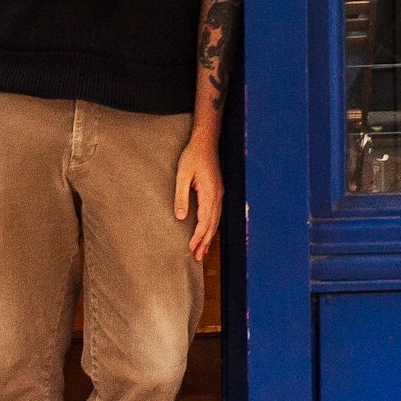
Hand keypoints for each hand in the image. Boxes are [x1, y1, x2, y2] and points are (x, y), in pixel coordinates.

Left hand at [174, 134, 222, 258]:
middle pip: (213, 225)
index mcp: (209, 193)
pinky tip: (207, 232)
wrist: (205, 142)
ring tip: (202, 250)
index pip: (205, 221)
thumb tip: (181, 216)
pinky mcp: (217, 192)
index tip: (191, 248)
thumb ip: (181, 196)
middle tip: (198, 258)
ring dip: (209, 237)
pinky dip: (211, 227)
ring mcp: (219, 194)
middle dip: (205, 242)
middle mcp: (217, 196)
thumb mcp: (182, 175)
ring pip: (216, 221)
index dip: (198, 236)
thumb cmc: (193, 156)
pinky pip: (216, 214)